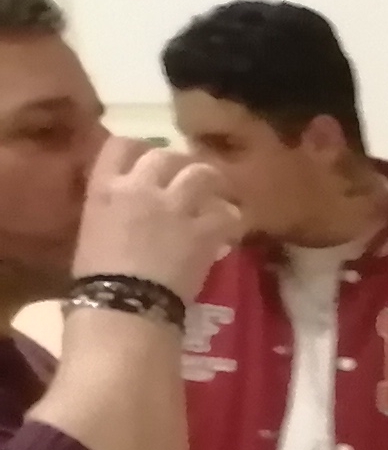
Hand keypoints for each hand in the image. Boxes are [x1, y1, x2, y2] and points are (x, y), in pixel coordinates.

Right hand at [74, 137, 239, 297]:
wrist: (122, 304)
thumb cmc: (97, 277)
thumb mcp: (93, 228)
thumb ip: (112, 205)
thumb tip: (129, 204)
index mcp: (105, 186)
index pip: (121, 144)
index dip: (140, 149)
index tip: (152, 162)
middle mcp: (140, 187)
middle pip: (165, 155)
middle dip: (180, 165)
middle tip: (190, 183)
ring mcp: (174, 206)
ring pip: (202, 173)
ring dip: (213, 183)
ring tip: (218, 197)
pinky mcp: (202, 230)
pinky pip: (227, 212)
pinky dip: (232, 217)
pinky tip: (231, 227)